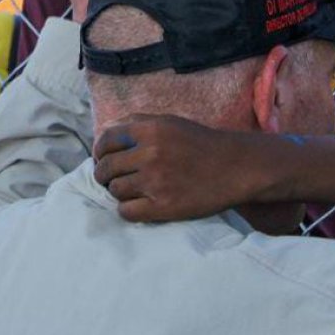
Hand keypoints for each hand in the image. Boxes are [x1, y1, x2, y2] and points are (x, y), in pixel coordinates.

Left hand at [93, 115, 260, 221]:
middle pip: (106, 168)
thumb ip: (138, 123)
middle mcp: (150, 153)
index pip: (106, 140)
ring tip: (132, 191)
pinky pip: (126, 211)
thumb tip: (106, 132)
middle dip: (104, 175)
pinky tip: (139, 204)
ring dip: (118, 192)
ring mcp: (156, 181)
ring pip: (115, 190)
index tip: (104, 159)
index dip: (100, 151)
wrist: (235, 167)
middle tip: (113, 179)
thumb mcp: (171, 123)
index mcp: (150, 129)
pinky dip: (128, 209)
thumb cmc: (201, 144)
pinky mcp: (163, 206)